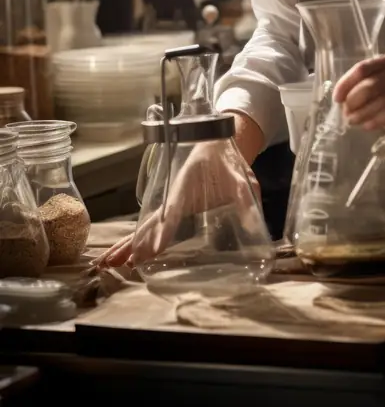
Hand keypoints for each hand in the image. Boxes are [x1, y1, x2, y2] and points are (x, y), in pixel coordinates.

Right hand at [95, 144, 260, 269]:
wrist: (214, 144)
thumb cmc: (227, 162)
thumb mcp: (242, 179)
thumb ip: (246, 198)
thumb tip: (253, 222)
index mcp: (187, 188)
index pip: (172, 212)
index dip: (163, 231)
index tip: (153, 249)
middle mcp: (173, 198)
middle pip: (149, 223)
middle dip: (134, 243)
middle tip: (118, 262)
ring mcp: (169, 204)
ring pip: (145, 226)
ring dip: (128, 243)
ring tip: (109, 262)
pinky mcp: (171, 208)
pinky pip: (151, 226)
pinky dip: (137, 239)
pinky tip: (127, 255)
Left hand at [333, 50, 384, 129]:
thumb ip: (379, 76)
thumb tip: (350, 95)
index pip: (362, 69)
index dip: (345, 84)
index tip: (336, 97)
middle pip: (367, 87)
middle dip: (352, 103)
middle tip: (346, 114)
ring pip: (377, 103)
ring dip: (361, 115)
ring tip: (354, 123)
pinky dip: (376, 122)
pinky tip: (369, 127)